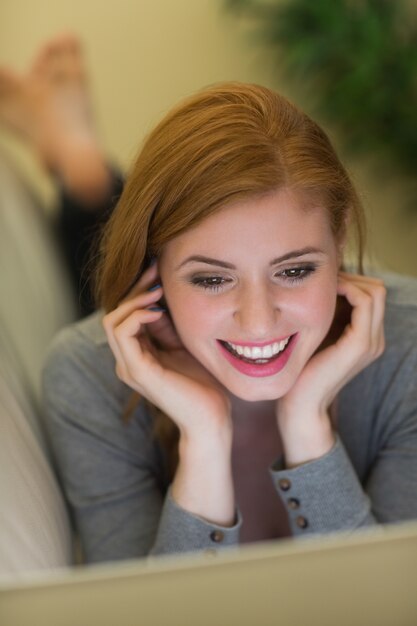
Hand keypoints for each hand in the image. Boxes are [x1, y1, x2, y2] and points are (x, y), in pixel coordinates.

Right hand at [102, 263, 231, 441]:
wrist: (212, 417)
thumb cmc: (202, 383)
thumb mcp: (182, 345)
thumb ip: (167, 326)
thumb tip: (160, 296)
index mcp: (136, 355)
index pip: (125, 315)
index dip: (138, 290)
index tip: (157, 269)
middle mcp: (127, 361)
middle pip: (115, 314)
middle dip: (134, 289)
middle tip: (155, 271)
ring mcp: (129, 367)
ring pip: (112, 321)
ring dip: (134, 300)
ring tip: (157, 291)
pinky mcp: (138, 372)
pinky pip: (123, 334)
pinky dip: (137, 316)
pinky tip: (158, 310)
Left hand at [277, 272, 385, 465]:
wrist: (300, 404)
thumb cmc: (300, 370)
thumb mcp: (316, 336)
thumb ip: (325, 316)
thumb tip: (318, 285)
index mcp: (367, 337)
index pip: (371, 293)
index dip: (349, 280)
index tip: (320, 283)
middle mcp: (375, 339)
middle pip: (376, 288)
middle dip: (350, 277)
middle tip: (320, 282)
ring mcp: (371, 342)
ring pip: (374, 291)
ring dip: (348, 281)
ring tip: (321, 287)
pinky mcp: (360, 344)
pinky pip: (364, 302)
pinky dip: (347, 289)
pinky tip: (322, 294)